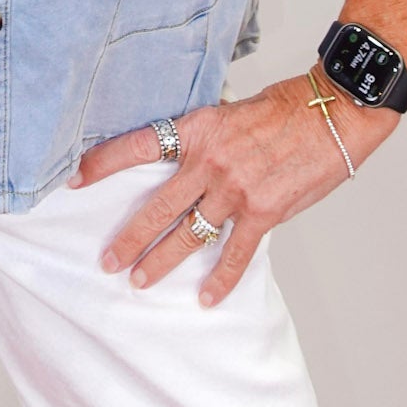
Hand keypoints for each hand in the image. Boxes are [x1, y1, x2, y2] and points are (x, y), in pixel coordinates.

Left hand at [65, 69, 396, 305]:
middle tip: (106, 260)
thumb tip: (184, 161)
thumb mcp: (231, 113)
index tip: (74, 179)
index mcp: (198, 129)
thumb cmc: (284, 109)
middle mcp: (210, 161)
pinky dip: (220, 279)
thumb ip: (206, 139)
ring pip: (188, 234)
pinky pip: (234, 253)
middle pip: (158, 206)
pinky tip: (205, 298)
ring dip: (161, 261)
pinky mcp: (263, 212)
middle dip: (129, 236)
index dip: (104, 162)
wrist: (331, 113)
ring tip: (139, 280)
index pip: (139, 145)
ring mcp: (235, 189)